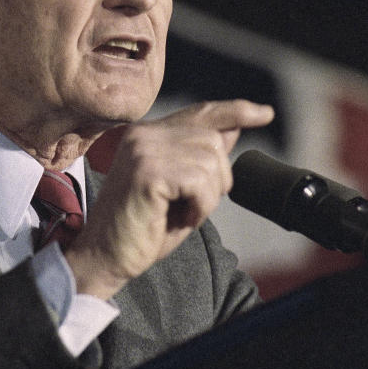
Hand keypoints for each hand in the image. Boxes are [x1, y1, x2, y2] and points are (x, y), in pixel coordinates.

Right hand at [64, 100, 273, 299]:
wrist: (103, 257)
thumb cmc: (141, 229)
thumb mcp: (180, 190)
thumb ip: (200, 158)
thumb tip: (233, 130)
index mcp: (148, 134)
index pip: (201, 113)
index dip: (236, 111)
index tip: (264, 114)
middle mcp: (143, 134)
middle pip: (213, 141)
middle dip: (216, 179)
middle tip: (190, 207)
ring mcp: (143, 149)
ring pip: (210, 162)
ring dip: (206, 197)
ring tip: (179, 213)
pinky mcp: (147, 171)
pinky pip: (200, 182)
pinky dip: (199, 206)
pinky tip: (178, 217)